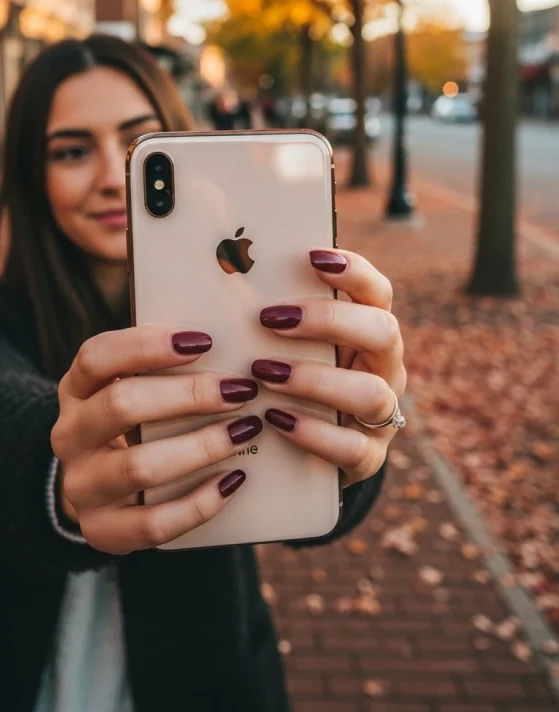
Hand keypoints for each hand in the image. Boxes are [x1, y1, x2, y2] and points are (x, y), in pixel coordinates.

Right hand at [51, 328, 261, 553]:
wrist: (102, 489)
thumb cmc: (137, 422)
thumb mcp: (134, 387)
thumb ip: (167, 367)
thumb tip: (234, 347)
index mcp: (76, 388)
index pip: (96, 357)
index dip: (147, 345)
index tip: (203, 341)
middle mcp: (69, 435)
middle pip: (121, 405)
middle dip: (188, 395)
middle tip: (240, 390)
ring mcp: (81, 486)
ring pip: (139, 466)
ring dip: (201, 446)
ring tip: (245, 431)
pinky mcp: (102, 530)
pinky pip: (154, 523)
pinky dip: (199, 503)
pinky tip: (233, 480)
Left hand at [252, 249, 405, 485]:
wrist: (300, 451)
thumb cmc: (288, 377)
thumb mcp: (289, 345)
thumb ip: (277, 313)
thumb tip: (229, 268)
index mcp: (370, 331)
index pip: (377, 293)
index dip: (353, 272)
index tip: (313, 257)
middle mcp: (385, 368)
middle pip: (383, 333)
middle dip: (328, 321)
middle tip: (270, 318)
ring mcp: (382, 415)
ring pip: (370, 393)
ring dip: (315, 380)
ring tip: (264, 373)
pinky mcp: (369, 457)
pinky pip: (352, 448)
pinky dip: (313, 433)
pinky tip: (275, 419)